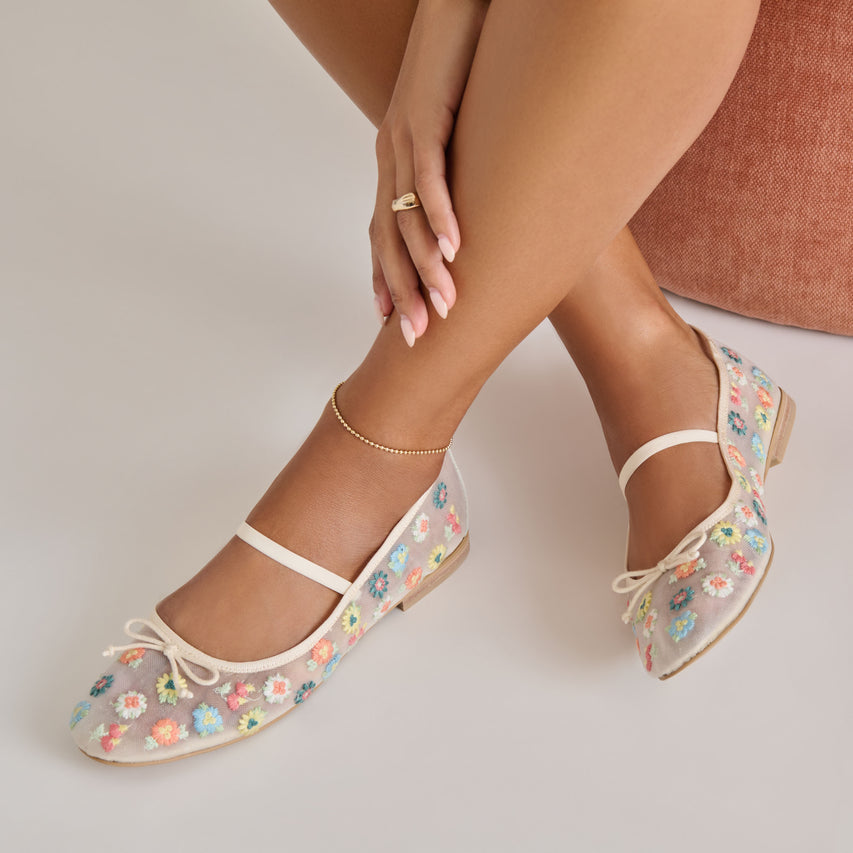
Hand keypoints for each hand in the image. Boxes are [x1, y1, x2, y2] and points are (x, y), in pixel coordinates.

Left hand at [370, 0, 487, 345]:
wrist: (452, 6)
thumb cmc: (459, 70)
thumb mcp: (457, 134)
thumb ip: (459, 174)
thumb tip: (480, 210)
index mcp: (394, 164)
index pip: (383, 233)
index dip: (385, 279)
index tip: (393, 322)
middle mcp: (390, 157)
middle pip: (389, 238)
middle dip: (402, 291)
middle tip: (417, 337)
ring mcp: (402, 138)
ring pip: (408, 215)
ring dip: (426, 265)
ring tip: (445, 306)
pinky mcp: (424, 116)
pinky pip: (430, 175)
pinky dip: (441, 214)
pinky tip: (454, 249)